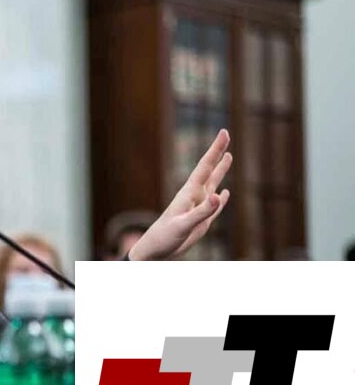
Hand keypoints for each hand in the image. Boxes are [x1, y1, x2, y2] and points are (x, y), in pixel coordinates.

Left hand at [129, 129, 232, 260]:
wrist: (155, 252)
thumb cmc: (164, 237)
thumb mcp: (184, 225)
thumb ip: (202, 211)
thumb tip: (220, 194)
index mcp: (189, 193)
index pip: (205, 166)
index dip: (216, 149)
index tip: (224, 132)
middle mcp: (194, 196)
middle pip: (209, 170)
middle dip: (218, 152)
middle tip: (225, 135)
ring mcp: (198, 207)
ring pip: (213, 184)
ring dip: (221, 170)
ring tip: (228, 156)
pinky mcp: (201, 220)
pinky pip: (215, 206)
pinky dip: (222, 199)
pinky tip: (226, 193)